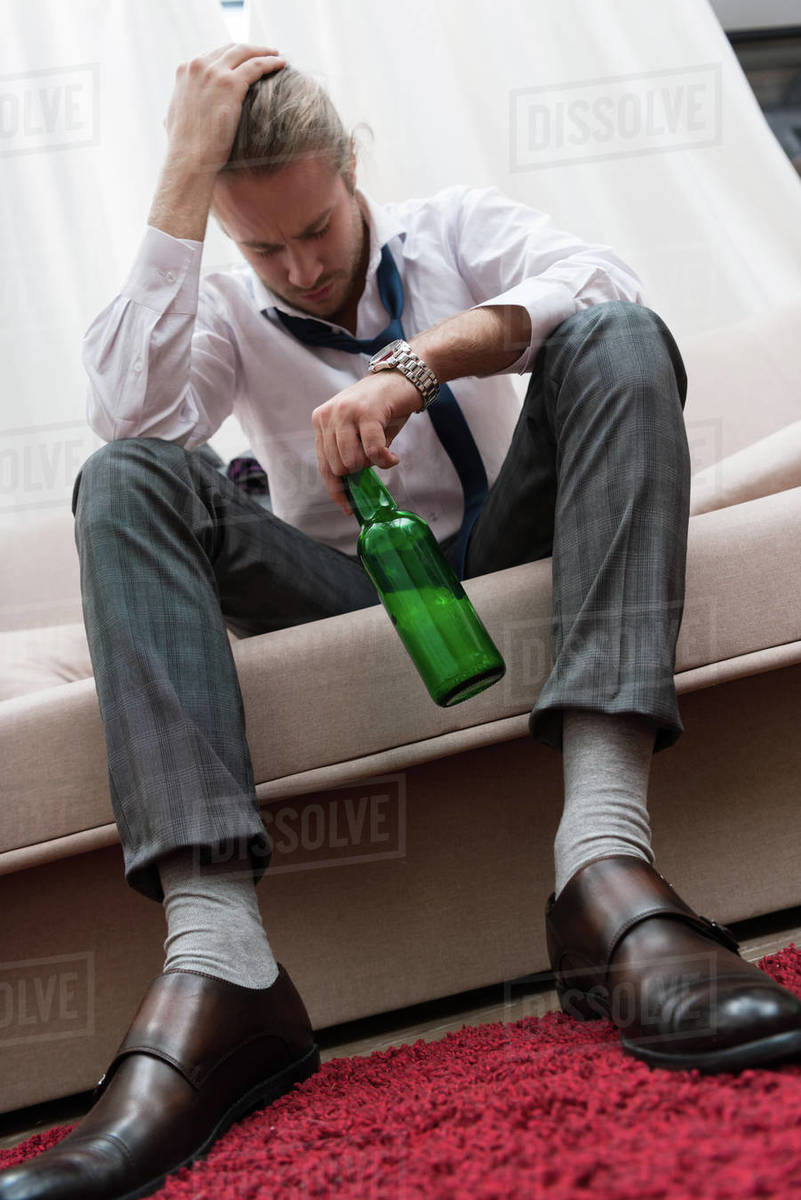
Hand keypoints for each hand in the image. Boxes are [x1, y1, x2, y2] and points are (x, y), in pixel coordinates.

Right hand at [163, 43, 286, 172]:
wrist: (188, 158)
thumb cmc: (183, 147)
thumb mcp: (173, 117)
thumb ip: (181, 104)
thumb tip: (180, 109)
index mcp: (185, 71)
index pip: (213, 55)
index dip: (231, 56)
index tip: (244, 60)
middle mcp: (198, 66)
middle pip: (230, 48)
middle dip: (249, 49)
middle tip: (266, 52)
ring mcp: (214, 73)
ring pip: (245, 52)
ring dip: (263, 51)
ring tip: (276, 55)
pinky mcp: (231, 84)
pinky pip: (256, 65)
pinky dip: (270, 62)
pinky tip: (281, 63)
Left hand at [312, 371, 421, 515]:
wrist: (405, 376)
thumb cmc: (383, 407)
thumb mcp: (357, 429)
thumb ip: (348, 453)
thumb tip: (350, 489)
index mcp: (322, 420)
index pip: (323, 465)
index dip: (336, 490)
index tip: (348, 507)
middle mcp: (328, 415)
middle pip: (338, 467)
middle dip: (360, 471)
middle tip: (376, 457)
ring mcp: (346, 412)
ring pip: (352, 462)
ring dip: (372, 465)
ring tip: (383, 453)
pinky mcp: (367, 412)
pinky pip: (373, 452)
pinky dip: (385, 461)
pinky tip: (393, 458)